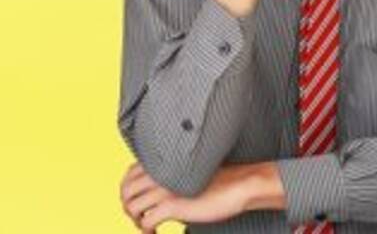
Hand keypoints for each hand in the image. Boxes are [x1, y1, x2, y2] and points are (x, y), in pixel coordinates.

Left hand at [120, 161, 255, 230]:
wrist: (239, 185)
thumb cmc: (219, 180)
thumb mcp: (190, 173)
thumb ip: (171, 177)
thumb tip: (156, 193)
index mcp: (165, 162)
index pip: (129, 174)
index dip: (128, 192)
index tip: (139, 203)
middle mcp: (161, 172)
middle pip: (125, 191)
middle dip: (128, 207)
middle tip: (141, 218)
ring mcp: (165, 188)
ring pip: (131, 207)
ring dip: (136, 221)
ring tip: (148, 227)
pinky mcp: (172, 205)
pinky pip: (146, 222)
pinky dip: (147, 231)